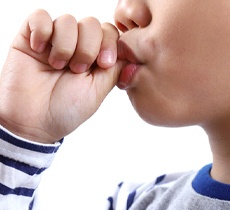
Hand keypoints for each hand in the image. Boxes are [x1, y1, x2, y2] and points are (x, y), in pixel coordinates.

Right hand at [0, 9, 124, 143]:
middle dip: (87, 47)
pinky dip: (42, 32)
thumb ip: (115, 67)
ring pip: (68, 20)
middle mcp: (76, 46)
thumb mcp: (98, 90)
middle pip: (91, 24)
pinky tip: (39, 51)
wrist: (34, 121)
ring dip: (65, 46)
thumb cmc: (67, 110)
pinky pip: (40, 17)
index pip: (110, 33)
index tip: (103, 64)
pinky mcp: (31, 37)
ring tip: (57, 66)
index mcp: (94, 58)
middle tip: (77, 69)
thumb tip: (127, 50)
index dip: (110, 44)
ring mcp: (54, 40)